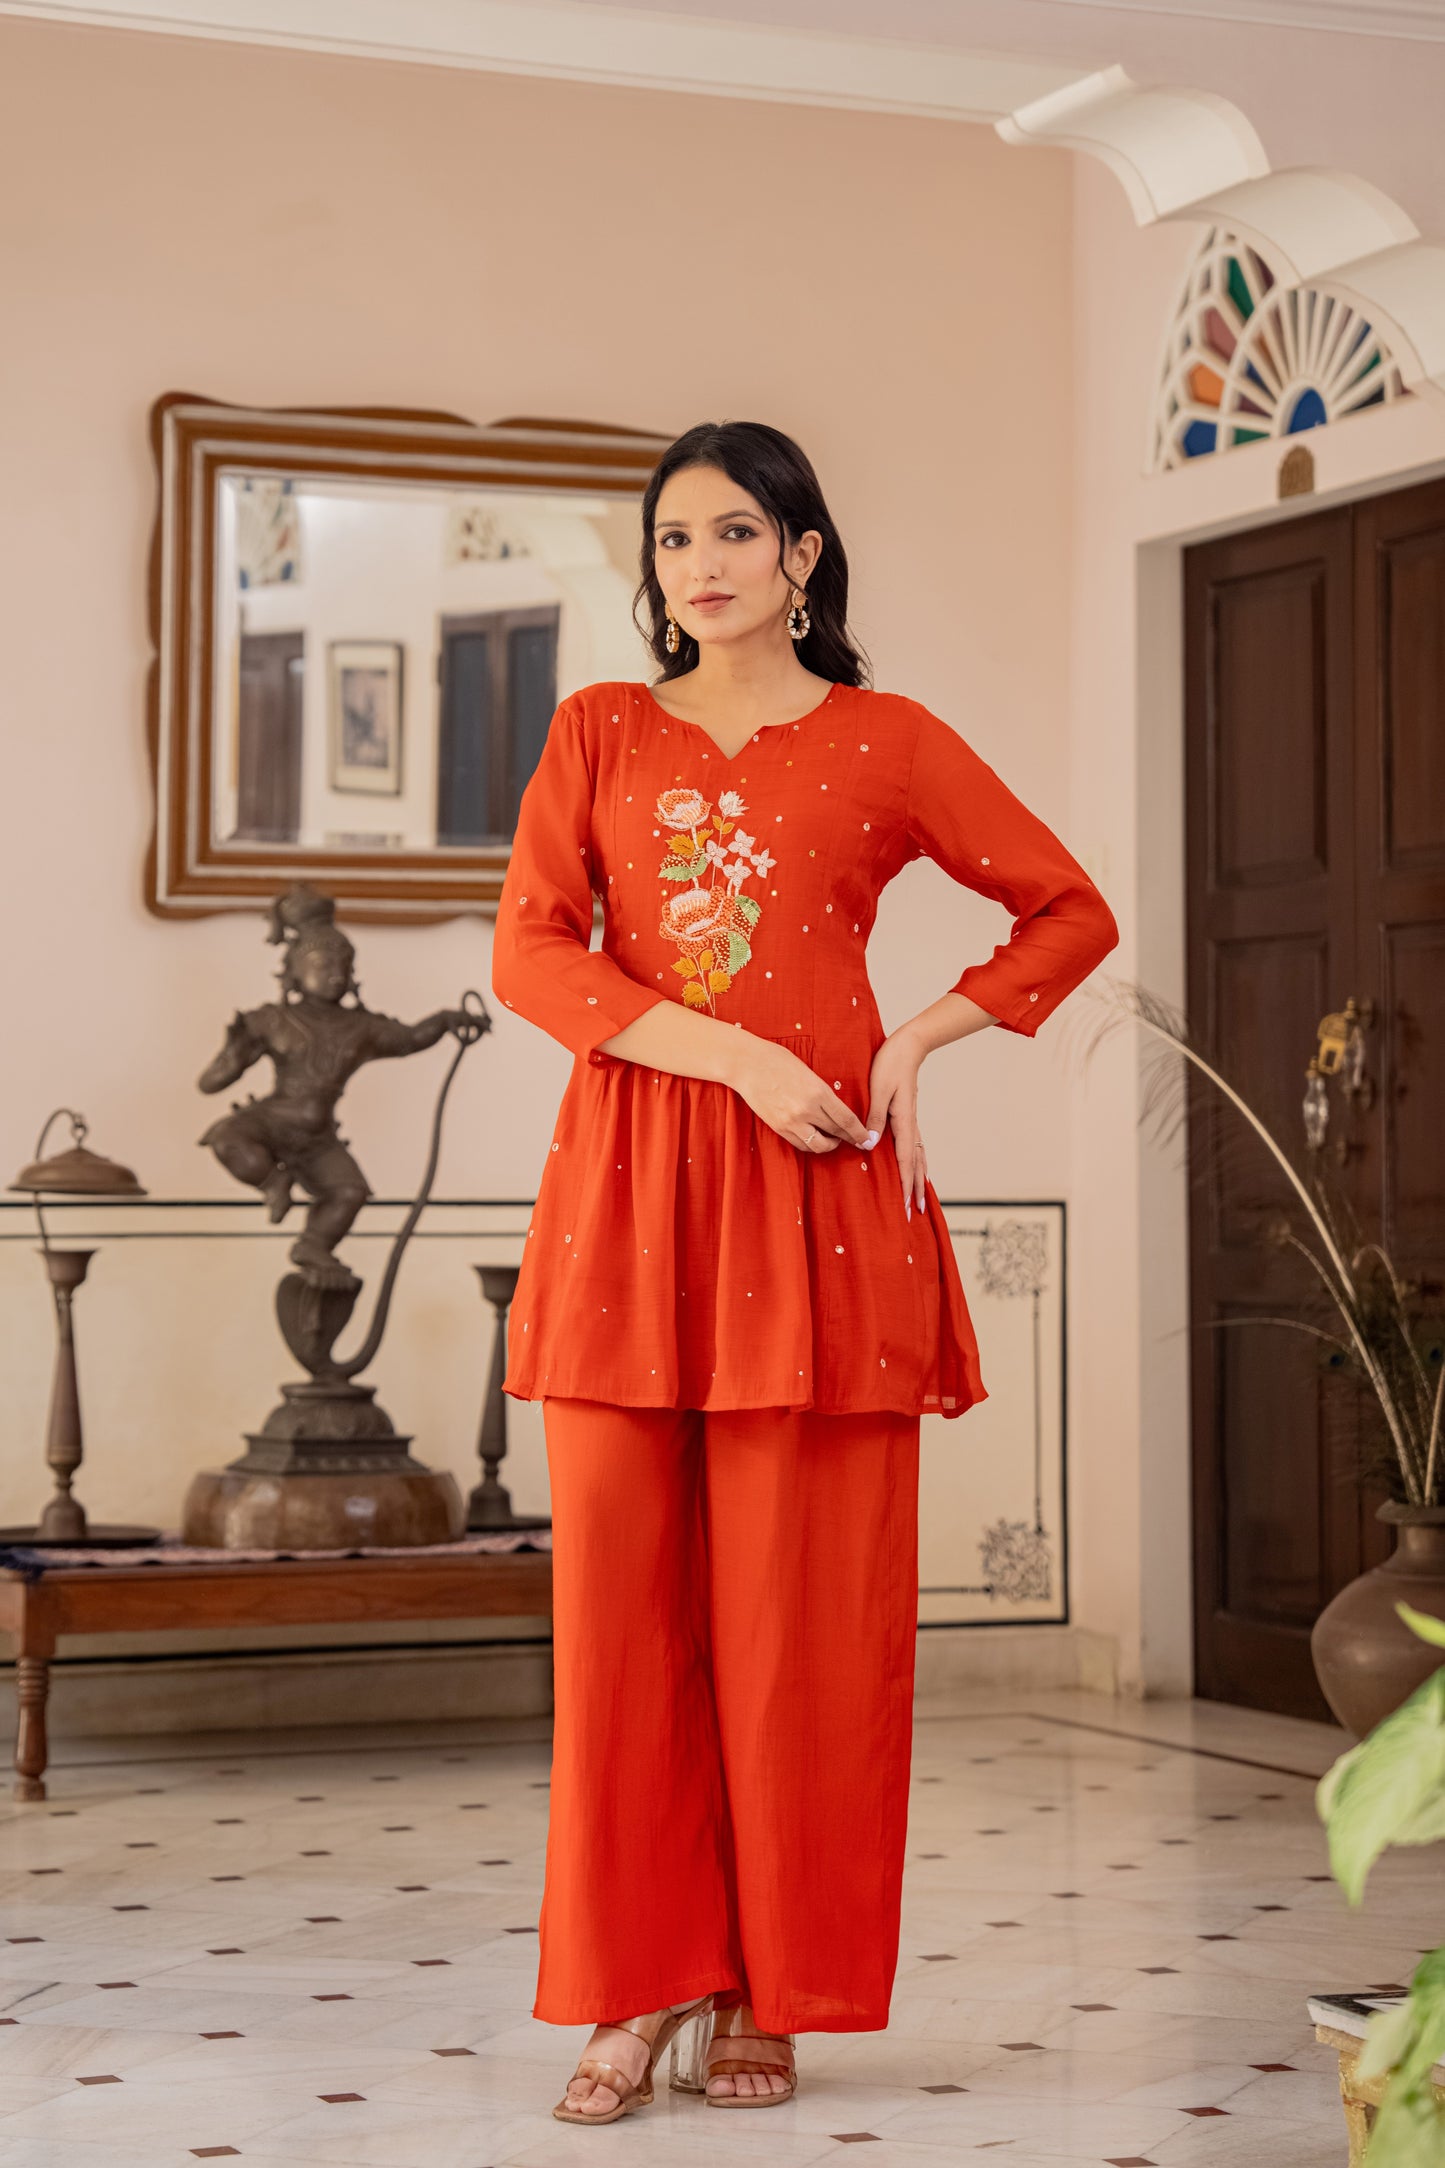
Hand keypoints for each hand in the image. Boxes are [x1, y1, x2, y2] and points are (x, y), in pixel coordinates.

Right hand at [730, 1037, 873, 1155]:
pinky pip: (800, 1144)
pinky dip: (811, 1144)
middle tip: (855, 1140)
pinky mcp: (778, 1127)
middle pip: (835, 1133)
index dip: (858, 1132)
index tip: (866, 1138)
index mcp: (818, 1092)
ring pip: (818, 1145)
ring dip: (829, 1145)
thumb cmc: (777, 1061)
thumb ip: (822, 1091)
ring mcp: (791, 1121)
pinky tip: (814, 1137)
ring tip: (832, 1139)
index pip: (846, 1119)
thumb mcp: (808, 1072)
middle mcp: (807, 1110)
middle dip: (848, 1139)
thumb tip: (836, 1107)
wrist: (747, 1065)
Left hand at [864, 1028, 927, 1218]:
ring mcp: (911, 1122)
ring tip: (920, 1199)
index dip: (905, 1185)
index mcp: (903, 1121)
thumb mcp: (878, 1090)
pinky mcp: (908, 1117)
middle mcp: (910, 1125)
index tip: (905, 1205)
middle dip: (915, 1190)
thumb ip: (875, 1118)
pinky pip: (915, 1146)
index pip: (905, 1160)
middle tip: (915, 1213)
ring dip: (919, 1179)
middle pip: (915, 1164)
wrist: (908, 1046)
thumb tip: (871, 1146)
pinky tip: (918, 1169)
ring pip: (918, 1157)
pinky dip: (918, 1163)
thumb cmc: (890, 1064)